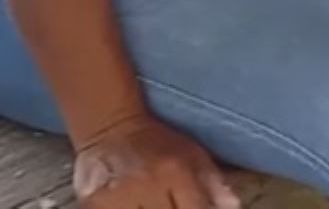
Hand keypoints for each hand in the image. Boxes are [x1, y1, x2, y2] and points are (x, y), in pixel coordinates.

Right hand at [73, 116, 238, 208]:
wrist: (110, 127)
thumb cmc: (158, 142)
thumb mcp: (193, 153)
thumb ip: (214, 183)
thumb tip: (234, 207)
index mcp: (176, 173)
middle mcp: (147, 186)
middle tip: (178, 205)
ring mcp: (117, 198)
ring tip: (157, 204)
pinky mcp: (94, 203)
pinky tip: (139, 207)